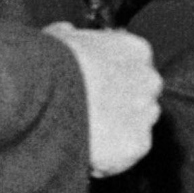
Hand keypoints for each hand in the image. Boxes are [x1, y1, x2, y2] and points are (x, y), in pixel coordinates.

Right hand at [41, 22, 163, 175]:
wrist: (44, 92)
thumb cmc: (50, 63)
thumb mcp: (61, 38)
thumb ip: (74, 37)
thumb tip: (67, 33)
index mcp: (136, 50)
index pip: (134, 69)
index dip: (113, 83)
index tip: (96, 92)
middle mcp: (149, 81)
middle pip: (140, 100)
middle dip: (118, 110)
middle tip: (87, 116)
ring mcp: (146, 114)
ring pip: (135, 129)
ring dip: (114, 135)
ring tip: (80, 135)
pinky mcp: (137, 144)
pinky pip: (124, 156)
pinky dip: (106, 159)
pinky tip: (82, 150)